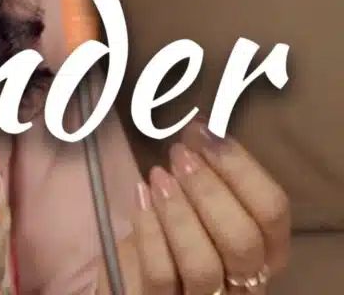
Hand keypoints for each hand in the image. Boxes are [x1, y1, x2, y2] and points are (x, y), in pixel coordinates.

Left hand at [106, 120, 290, 293]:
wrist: (135, 277)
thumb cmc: (174, 232)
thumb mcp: (199, 205)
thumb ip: (208, 175)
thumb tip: (199, 128)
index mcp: (264, 252)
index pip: (273, 211)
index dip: (240, 167)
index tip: (203, 132)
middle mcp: (244, 282)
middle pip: (243, 241)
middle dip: (208, 190)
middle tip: (178, 155)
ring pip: (203, 265)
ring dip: (178, 213)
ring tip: (158, 176)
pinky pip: (159, 275)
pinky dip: (147, 232)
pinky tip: (139, 196)